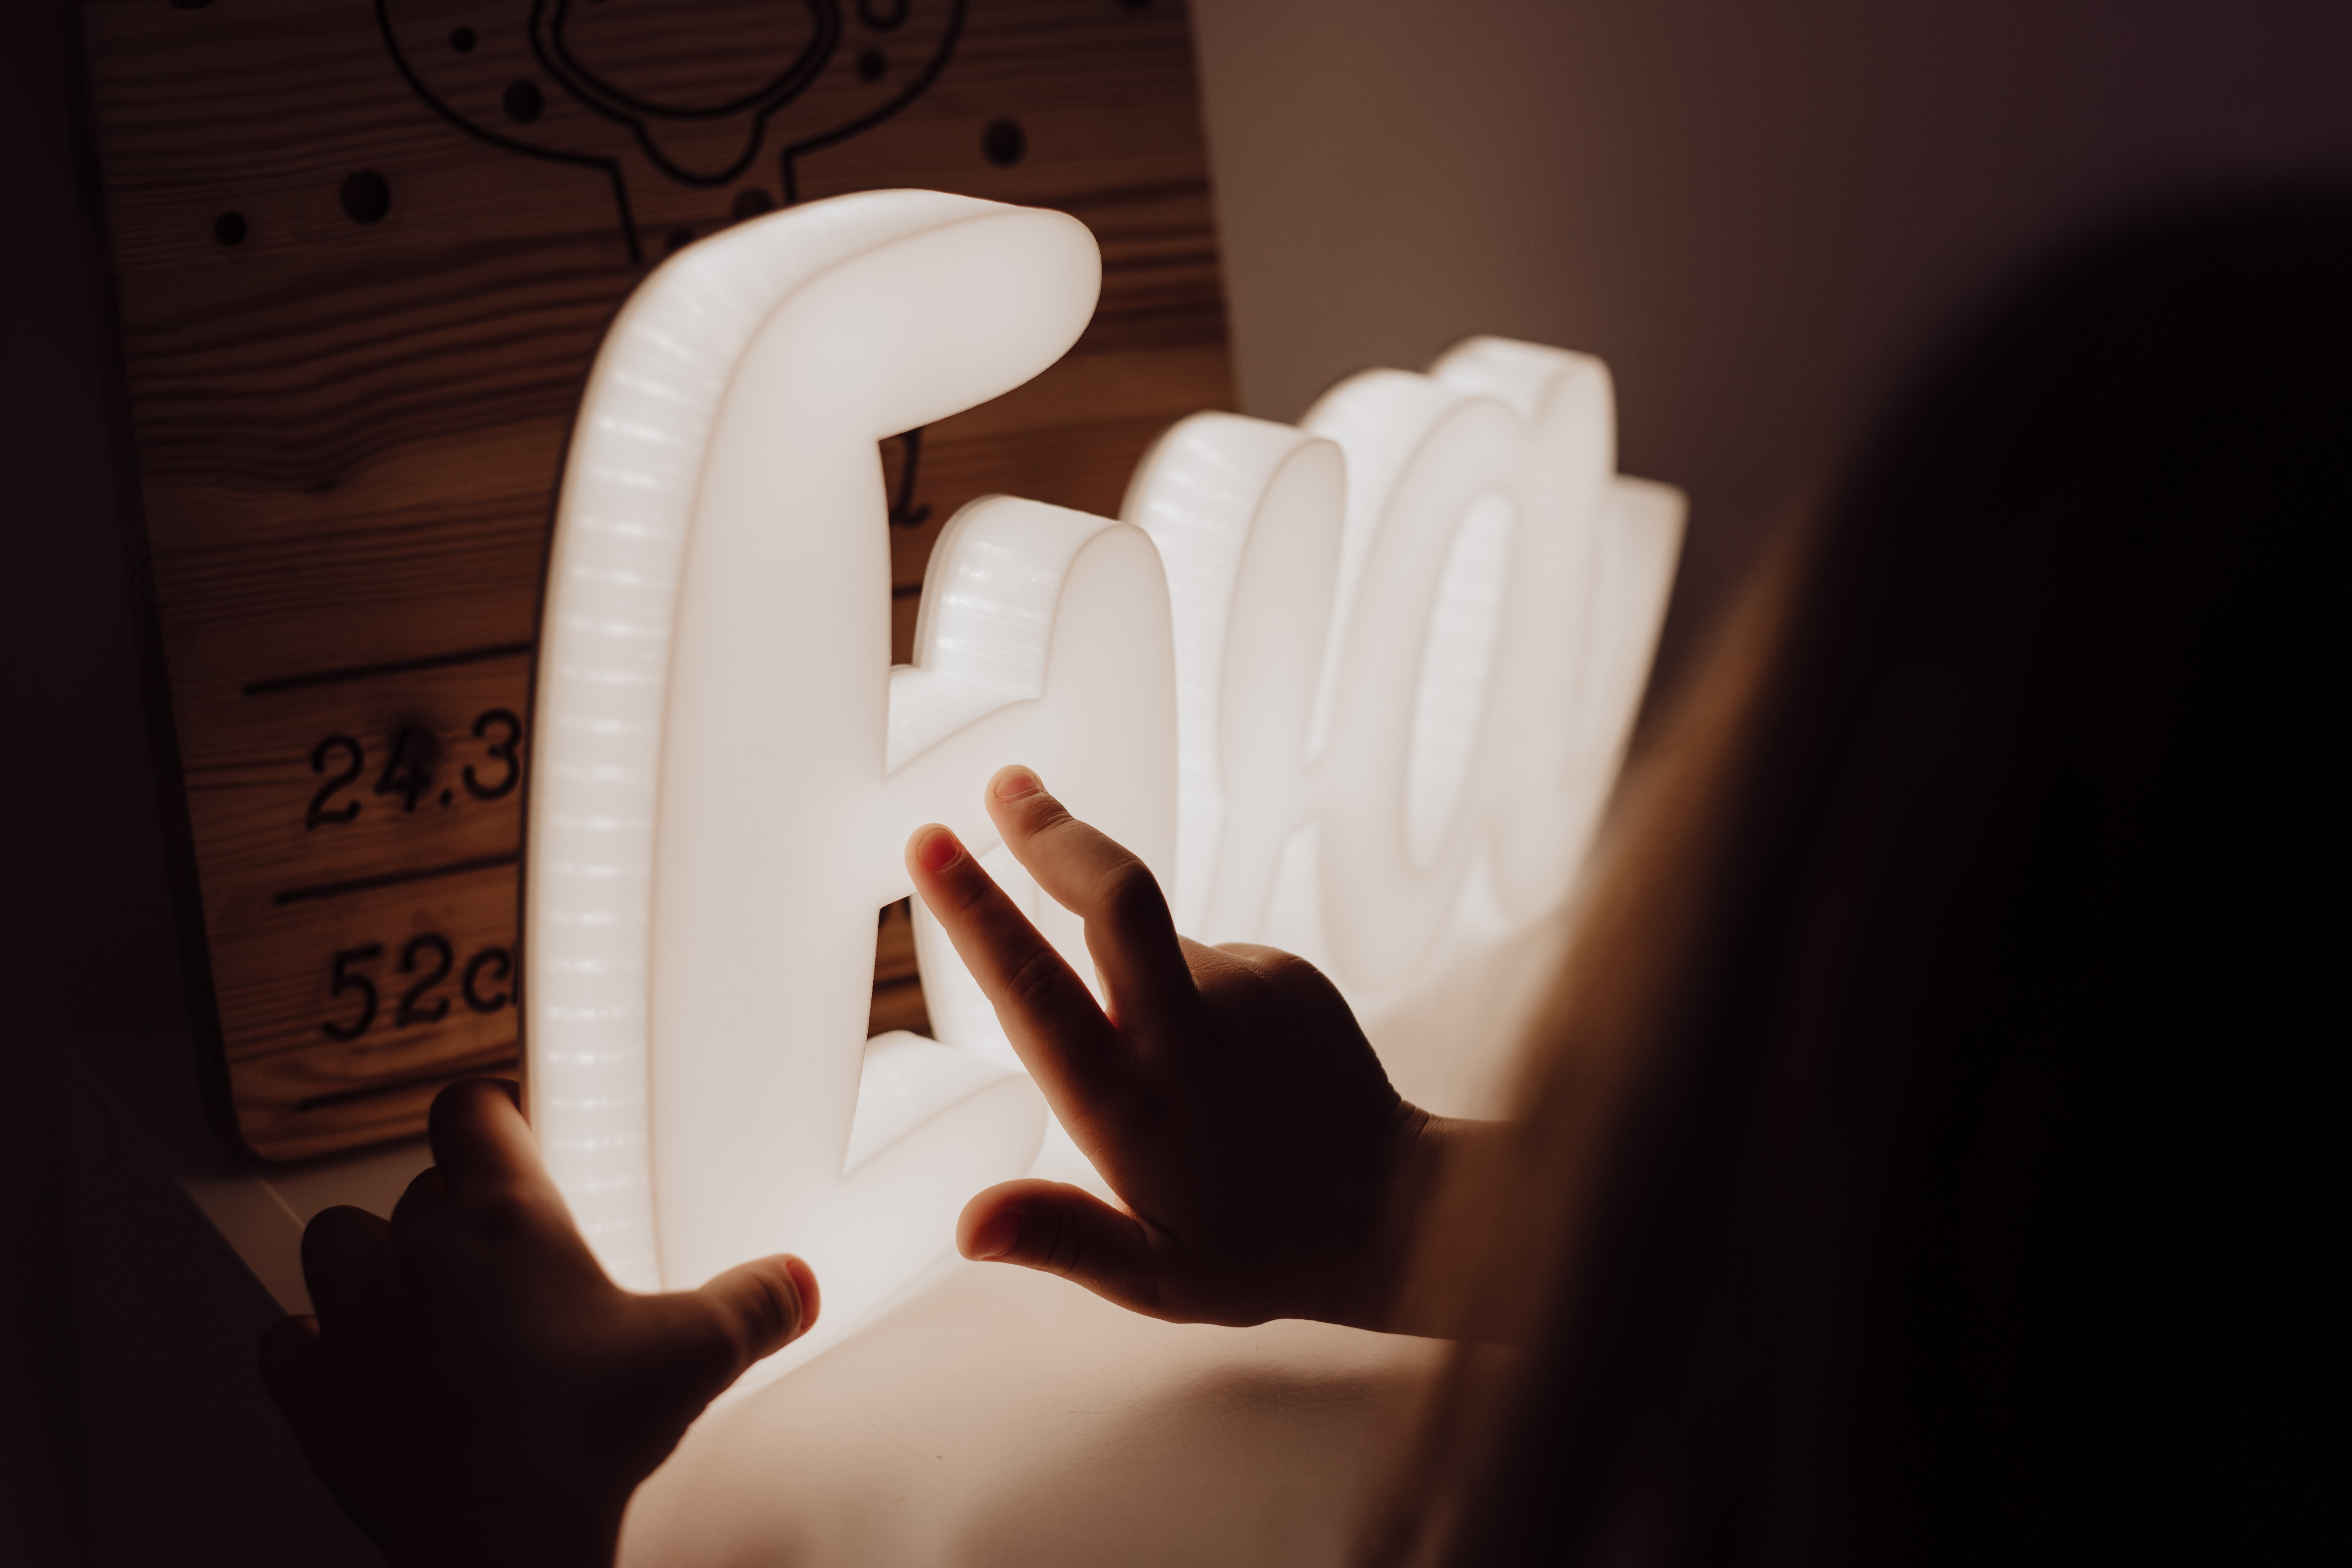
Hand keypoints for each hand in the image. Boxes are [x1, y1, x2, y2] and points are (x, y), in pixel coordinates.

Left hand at [257, 1079, 817, 1567]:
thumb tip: (795, 1283)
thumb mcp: (695, 1355)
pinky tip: (352, 1363)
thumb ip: (752, 1305)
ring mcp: (356, 1321)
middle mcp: (419, 1254)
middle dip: (447, 1207)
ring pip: (333, 1243)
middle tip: (495, 1249)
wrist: (498, 1535)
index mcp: (506, 1219)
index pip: (469, 1109)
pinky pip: (284, 1342)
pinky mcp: (314, 1394)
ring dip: (365, 1259)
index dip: (486, 1111)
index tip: (508, 1128)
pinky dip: (309, 1348)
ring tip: (411, 1291)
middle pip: (413, 1185)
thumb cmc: (584, 1435)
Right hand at [908, 765, 1455, 1329]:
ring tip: (1189, 1085)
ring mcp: (1249, 992)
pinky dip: (1192, 994)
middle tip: (1006, 785)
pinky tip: (1232, 1068)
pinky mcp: (1290, 970)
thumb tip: (967, 1227)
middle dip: (1051, 832)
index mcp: (1134, 1109)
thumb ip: (1060, 1238)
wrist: (1400, 1214)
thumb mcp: (1154, 1277)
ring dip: (1137, 979)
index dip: (978, 910)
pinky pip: (1209, 963)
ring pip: (1156, 948)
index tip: (931, 840)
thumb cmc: (1259, 1252)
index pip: (1037, 991)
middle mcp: (1190, 1036)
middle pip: (1116, 899)